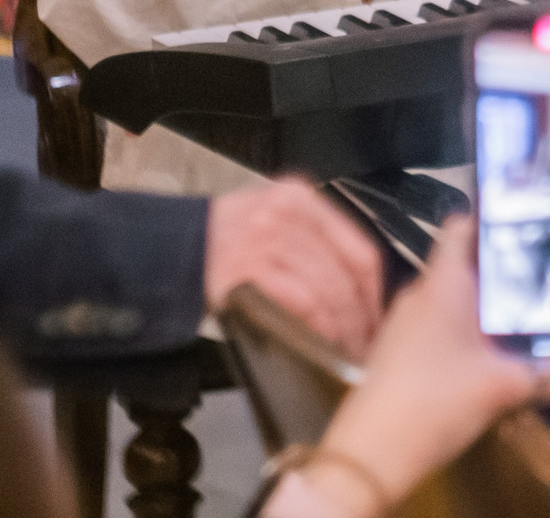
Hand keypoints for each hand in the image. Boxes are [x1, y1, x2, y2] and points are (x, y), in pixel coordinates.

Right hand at [204, 178, 384, 357]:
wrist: (170, 249)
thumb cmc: (225, 242)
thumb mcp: (274, 222)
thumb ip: (314, 242)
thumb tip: (359, 289)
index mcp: (300, 198)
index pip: (359, 248)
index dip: (375, 292)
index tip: (380, 317)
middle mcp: (287, 213)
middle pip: (347, 273)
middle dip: (361, 317)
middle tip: (366, 344)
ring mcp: (267, 240)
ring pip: (327, 289)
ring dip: (342, 328)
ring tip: (345, 351)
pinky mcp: (248, 269)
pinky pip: (300, 301)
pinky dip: (315, 326)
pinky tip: (319, 341)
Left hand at [306, 218, 549, 511]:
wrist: (368, 458)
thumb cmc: (432, 401)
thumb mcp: (505, 387)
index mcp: (441, 282)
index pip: (463, 225)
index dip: (497, 214)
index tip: (537, 216)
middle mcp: (422, 294)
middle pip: (467, 261)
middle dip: (508, 261)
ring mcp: (409, 326)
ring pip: (457, 296)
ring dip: (491, 298)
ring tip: (538, 300)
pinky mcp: (406, 355)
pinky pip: (446, 325)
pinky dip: (474, 327)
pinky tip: (501, 346)